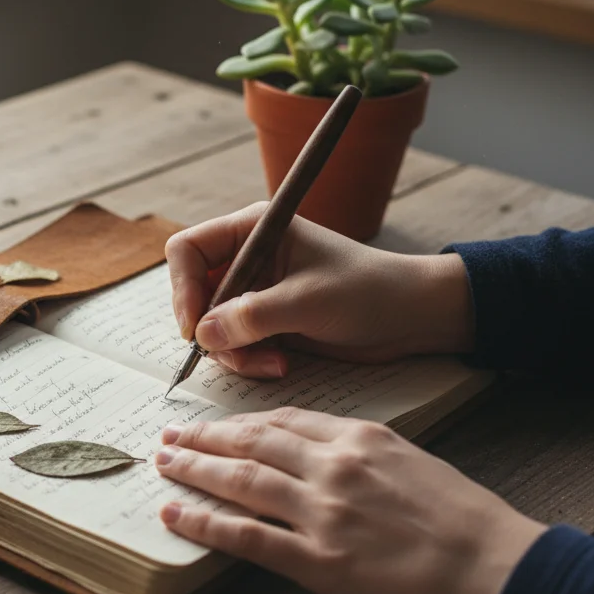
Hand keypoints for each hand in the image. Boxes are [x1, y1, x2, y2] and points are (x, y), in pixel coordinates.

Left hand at [154, 408, 545, 593]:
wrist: (496, 568)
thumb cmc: (467, 520)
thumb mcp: (415, 462)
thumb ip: (367, 455)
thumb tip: (328, 457)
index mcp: (361, 438)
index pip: (284, 421)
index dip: (243, 421)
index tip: (217, 423)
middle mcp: (335, 466)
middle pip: (252, 441)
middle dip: (206, 437)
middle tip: (171, 434)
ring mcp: (323, 512)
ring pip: (241, 479)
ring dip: (195, 469)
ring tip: (164, 464)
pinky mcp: (319, 560)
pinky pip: (247, 536)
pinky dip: (205, 523)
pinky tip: (176, 515)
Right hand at [165, 203, 473, 376]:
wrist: (410, 317)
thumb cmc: (367, 291)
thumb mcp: (308, 301)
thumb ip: (252, 316)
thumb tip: (203, 334)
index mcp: (253, 229)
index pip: (187, 250)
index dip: (183, 288)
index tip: (196, 327)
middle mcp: (247, 257)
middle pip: (194, 293)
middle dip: (211, 330)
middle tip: (235, 352)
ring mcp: (255, 291)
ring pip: (211, 326)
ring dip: (234, 352)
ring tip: (272, 363)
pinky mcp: (265, 321)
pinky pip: (234, 344)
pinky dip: (249, 360)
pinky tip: (280, 364)